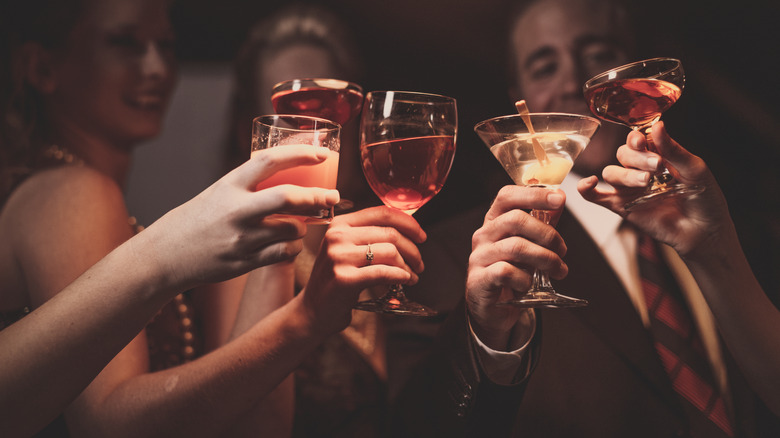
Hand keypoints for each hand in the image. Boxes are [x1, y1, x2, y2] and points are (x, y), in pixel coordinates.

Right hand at [136, 145, 339, 289]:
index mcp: (229, 185)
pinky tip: (291, 244)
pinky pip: (282, 253)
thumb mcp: (219, 192)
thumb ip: (250, 186)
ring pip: (290, 228)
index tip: (323, 153)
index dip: (300, 154)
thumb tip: (291, 174)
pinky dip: (293, 247)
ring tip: (302, 224)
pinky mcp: (243, 262)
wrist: (166, 254)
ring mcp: (240, 238)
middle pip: (287, 197)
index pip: (269, 161)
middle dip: (317, 196)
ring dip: (304, 226)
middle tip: (333, 196)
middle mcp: (235, 210)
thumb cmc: (198, 219)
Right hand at [299, 206, 425, 333]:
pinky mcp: (344, 278)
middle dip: (412, 250)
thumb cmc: (336, 280)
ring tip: (411, 276)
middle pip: (390, 233)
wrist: (312, 311)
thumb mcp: (347, 250)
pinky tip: (404, 280)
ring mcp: (339, 257)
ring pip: (390, 252)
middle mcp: (337, 236)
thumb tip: (409, 229)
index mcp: (340, 224)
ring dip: (408, 266)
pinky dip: (400, 276)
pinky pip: (383, 272)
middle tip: (419, 263)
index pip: (382, 213)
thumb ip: (370, 237)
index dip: (408, 223)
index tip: (421, 236)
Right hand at [466, 186, 566, 348]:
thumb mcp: (528, 246)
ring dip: (545, 259)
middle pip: (515, 220)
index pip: (507, 196)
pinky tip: (528, 285)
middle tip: (563, 250)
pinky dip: (524, 279)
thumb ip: (542, 224)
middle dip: (547, 234)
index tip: (559, 198)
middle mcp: (484, 235)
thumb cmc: (511, 274)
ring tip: (559, 270)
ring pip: (516, 247)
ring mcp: (479, 257)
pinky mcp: (479, 279)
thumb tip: (559, 199)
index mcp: (494, 221)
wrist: (493, 308)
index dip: (534, 194)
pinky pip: (506, 272)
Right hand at [578, 121, 731, 255]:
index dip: (635, 139)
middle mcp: (640, 170)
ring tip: (646, 182)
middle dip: (637, 158)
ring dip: (625, 174)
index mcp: (657, 155)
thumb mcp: (695, 168)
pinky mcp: (622, 207)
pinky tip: (590, 183)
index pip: (636, 140)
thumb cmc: (705, 198)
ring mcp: (629, 189)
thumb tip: (657, 125)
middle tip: (657, 167)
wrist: (705, 231)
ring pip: (611, 172)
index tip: (643, 142)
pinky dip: (587, 189)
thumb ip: (673, 149)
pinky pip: (596, 197)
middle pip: (621, 154)